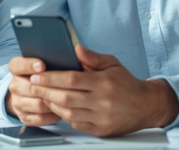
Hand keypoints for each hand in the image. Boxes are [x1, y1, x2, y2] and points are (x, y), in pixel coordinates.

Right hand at [6, 56, 60, 126]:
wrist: (29, 93)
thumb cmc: (42, 74)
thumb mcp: (43, 62)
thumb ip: (50, 57)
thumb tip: (67, 54)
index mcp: (16, 68)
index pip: (17, 65)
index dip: (29, 65)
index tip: (42, 65)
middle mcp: (14, 85)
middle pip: (30, 87)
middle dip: (47, 88)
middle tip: (64, 86)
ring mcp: (17, 102)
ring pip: (38, 104)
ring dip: (53, 102)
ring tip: (67, 99)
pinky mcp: (23, 117)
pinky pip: (40, 118)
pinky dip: (52, 115)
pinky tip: (61, 109)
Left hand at [26, 45, 178, 136]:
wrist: (146, 105)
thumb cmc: (127, 83)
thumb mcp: (112, 64)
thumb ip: (92, 57)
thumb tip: (75, 49)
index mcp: (104, 82)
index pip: (71, 79)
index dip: (51, 78)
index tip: (36, 75)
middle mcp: (102, 101)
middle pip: (66, 97)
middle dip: (45, 91)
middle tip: (32, 86)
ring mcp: (102, 118)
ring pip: (69, 113)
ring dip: (52, 104)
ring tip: (43, 96)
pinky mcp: (101, 130)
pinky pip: (77, 124)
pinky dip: (65, 116)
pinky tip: (59, 107)